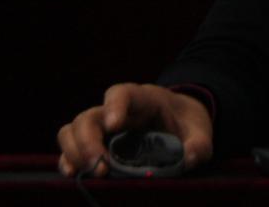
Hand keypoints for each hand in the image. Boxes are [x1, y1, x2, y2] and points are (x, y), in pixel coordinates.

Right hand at [56, 83, 212, 176]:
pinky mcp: (96, 145)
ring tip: (90, 172)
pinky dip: (68, 160)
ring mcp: (102, 128)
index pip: (122, 93)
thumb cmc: (187, 124)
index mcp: (143, 99)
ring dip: (74, 152)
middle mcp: (116, 111)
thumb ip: (199, 144)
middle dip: (88, 141)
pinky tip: (74, 175)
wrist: (180, 124)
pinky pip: (71, 149)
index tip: (114, 125)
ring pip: (72, 130)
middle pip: (89, 116)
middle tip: (101, 167)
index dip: (114, 106)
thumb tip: (189, 158)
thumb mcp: (201, 132)